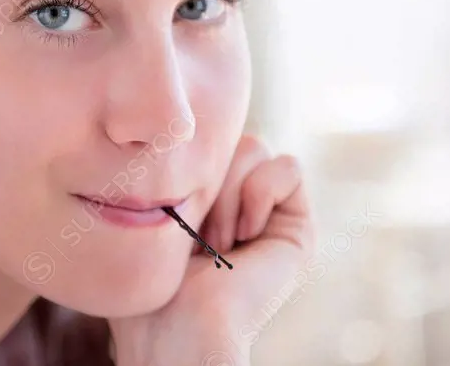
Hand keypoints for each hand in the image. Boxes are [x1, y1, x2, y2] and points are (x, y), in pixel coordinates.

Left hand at [108, 135, 312, 365]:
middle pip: (231, 136)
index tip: (168, 209)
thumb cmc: (152, 279)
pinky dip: (260, 192)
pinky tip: (243, 233)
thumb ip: (167, 165)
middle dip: (207, 176)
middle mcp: (240, 202)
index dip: (186, 158)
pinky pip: (289, 166)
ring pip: (256, 147)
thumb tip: (162, 122)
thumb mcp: (150, 207)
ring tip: (216, 241)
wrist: (177, 327)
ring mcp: (270, 214)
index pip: (204, 136)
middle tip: (196, 233)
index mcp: (206, 197)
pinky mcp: (299, 228)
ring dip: (228, 192)